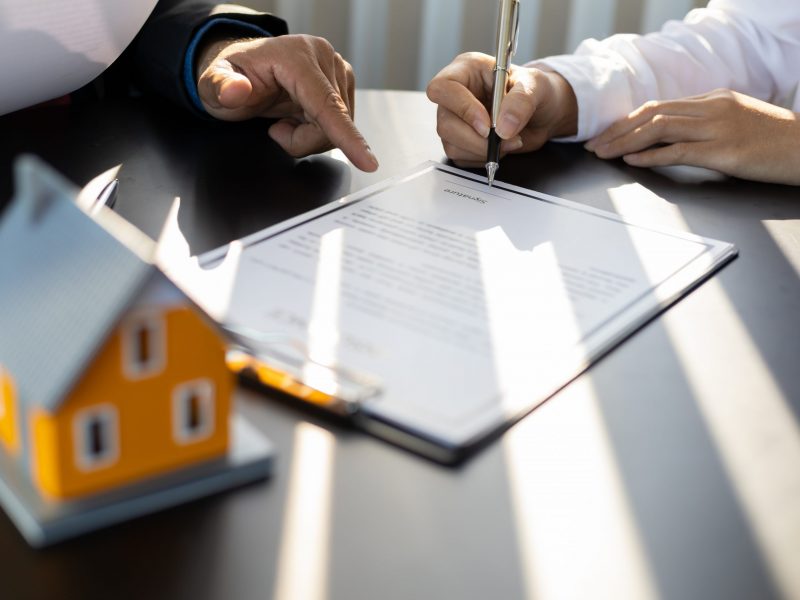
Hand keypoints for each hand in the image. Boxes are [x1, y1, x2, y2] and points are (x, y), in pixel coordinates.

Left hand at [196, 34, 377, 171]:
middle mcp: (324, 58)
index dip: (346, 135)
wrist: (244, 70)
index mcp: (297, 57)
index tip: (367, 161)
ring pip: (339, 128)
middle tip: (276, 129)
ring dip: (310, 137)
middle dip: (303, 140)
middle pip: (333, 124)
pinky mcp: (344, 83)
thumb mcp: (211, 85)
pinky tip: (300, 117)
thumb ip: (220, 86)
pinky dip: (317, 130)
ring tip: (286, 121)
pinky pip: (340, 124)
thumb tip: (236, 91)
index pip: (327, 104)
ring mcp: (338, 70)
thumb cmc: (232, 77)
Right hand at [426, 52, 577, 166]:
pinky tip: (500, 148)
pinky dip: (482, 158)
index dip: (462, 108)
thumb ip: (521, 101)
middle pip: (445, 123)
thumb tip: (503, 127)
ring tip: (508, 141)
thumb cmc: (537, 90)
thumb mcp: (536, 86)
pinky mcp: (460, 141)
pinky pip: (461, 158)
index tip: (487, 124)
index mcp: (467, 70)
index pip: (442, 88)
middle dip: (475, 139)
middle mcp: (456, 95)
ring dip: (481, 150)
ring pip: (451, 144)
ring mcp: (456, 120)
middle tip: (502, 139)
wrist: (544, 114)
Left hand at [585, 89, 799, 185]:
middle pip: (652, 114)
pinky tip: (632, 161)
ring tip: (604, 154)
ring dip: (625, 142)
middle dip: (617, 130)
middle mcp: (711, 108)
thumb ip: (704, 122)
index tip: (606, 134)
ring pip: (659, 128)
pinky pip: (678, 151)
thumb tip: (670, 136)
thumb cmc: (772, 140)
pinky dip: (651, 156)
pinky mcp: (723, 151)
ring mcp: (717, 128)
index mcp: (712, 99)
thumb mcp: (735, 121)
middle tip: (594, 146)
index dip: (627, 121)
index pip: (659, 106)